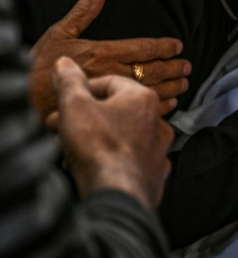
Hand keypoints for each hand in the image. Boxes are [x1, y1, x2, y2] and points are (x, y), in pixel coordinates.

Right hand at [29, 0, 189, 119]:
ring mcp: (114, 99)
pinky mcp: (112, 118)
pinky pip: (141, 114)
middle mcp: (114, 75)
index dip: (164, 47)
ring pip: (153, 92)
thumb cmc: (37, 68)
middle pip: (154, 71)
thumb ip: (83, 12)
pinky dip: (161, 108)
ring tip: (184, 84)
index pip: (144, 48)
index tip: (178, 46)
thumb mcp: (58, 33)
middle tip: (187, 66)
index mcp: (105, 53)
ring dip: (172, 88)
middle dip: (174, 68)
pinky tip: (170, 105)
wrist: (23, 104)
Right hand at [46, 57, 173, 210]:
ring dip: (97, 138)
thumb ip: (70, 81)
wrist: (118, 193)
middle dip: (85, 117)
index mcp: (143, 98)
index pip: (110, 82)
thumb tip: (65, 63)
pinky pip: (130, 160)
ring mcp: (159, 149)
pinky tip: (94, 167)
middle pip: (116, 110)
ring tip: (70, 148)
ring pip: (123, 136)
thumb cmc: (99, 146)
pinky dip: (113, 160)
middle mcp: (158, 121)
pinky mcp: (154, 173)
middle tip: (59, 126)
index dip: (82, 90)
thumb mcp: (75, 106)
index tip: (63, 101)